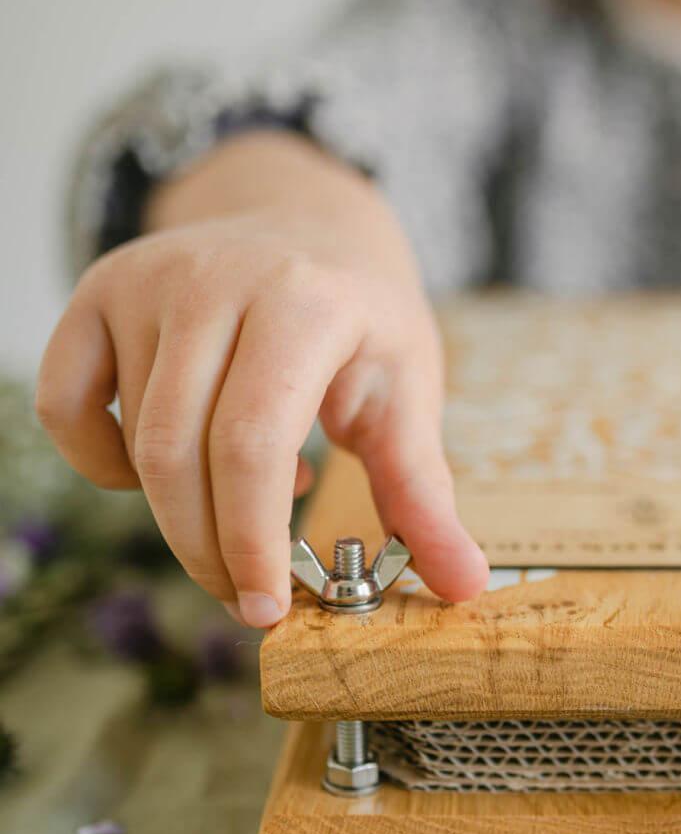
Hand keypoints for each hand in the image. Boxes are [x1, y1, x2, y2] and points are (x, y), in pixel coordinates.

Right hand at [37, 164, 488, 625]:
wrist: (308, 223)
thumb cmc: (363, 319)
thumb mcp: (407, 392)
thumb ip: (425, 493)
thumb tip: (463, 586)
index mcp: (305, 303)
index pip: (253, 443)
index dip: (251, 540)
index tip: (267, 610)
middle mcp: (214, 281)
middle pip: (177, 453)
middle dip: (209, 549)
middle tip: (246, 597)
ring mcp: (146, 280)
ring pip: (132, 441)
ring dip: (181, 507)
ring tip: (247, 498)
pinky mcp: (99, 292)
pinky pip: (65, 408)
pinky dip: (103, 465)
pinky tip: (165, 468)